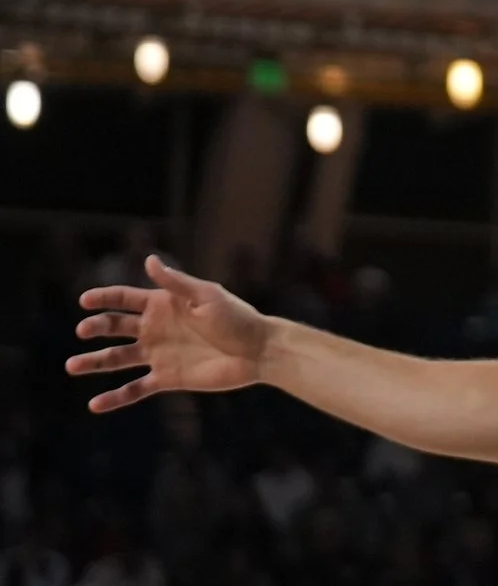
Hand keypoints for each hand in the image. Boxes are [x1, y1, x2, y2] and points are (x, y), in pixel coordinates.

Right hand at [67, 255, 269, 411]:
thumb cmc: (236, 318)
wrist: (257, 351)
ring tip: (72, 366)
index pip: (127, 299)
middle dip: (97, 327)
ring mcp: (159, 354)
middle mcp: (156, 329)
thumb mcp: (207, 296)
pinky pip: (135, 389)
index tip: (84, 301)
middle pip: (116, 327)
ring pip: (118, 359)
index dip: (105, 298)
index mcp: (165, 305)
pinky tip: (94, 404)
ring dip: (94, 362)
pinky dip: (115, 397)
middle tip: (83, 330)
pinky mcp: (166, 378)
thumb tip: (149, 260)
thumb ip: (176, 283)